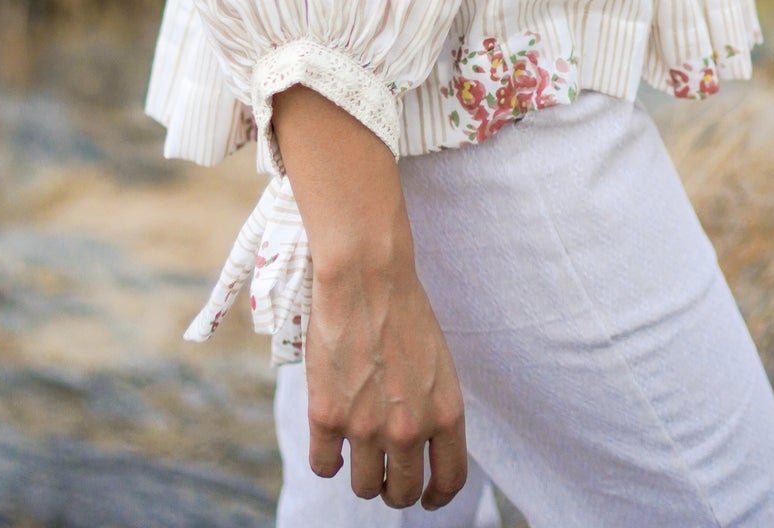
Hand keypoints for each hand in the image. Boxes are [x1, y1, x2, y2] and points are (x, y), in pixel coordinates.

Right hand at [306, 252, 467, 508]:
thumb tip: (422, 446)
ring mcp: (366, 427)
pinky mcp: (328, 417)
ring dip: (360, 475)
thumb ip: (433, 409)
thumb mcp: (437, 363)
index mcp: (446, 413)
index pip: (450, 480)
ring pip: (363, 487)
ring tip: (357, 449)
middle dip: (394, 488)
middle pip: (402, 493)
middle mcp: (409, 429)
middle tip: (385, 473)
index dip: (438, 496)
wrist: (366, 276)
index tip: (428, 497)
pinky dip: (326, 459)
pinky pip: (324, 466)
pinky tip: (330, 442)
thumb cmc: (404, 309)